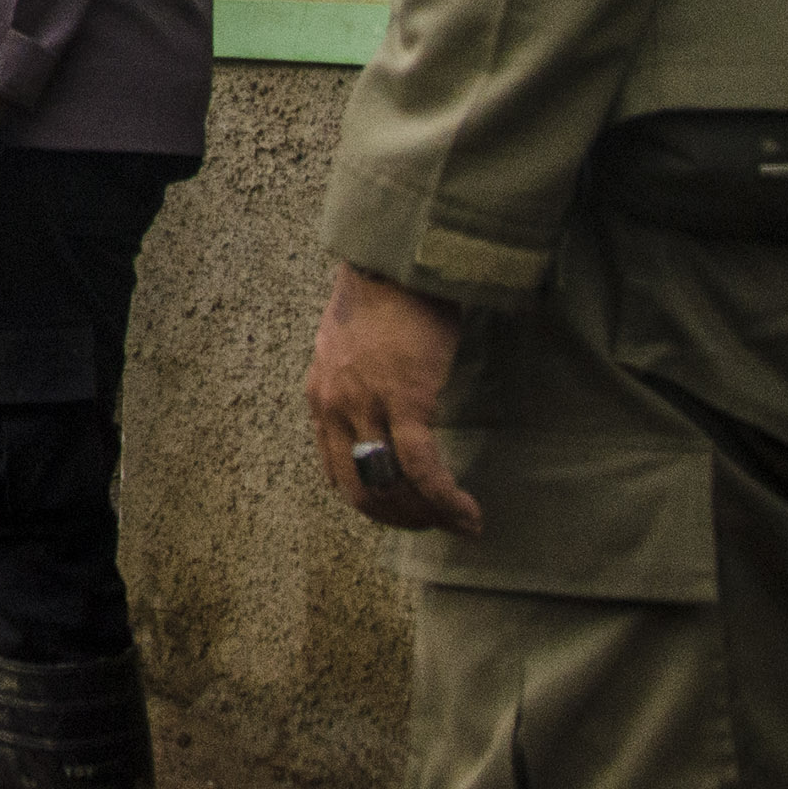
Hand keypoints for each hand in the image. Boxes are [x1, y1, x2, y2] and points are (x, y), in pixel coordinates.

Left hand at [304, 261, 483, 534]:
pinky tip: (467, 511)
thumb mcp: (351, 349)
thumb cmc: (384, 301)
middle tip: (438, 526)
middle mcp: (333, 407)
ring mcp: (365, 404)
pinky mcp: (403, 399)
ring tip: (461, 523)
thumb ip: (355, 386)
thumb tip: (378, 415)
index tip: (408, 513)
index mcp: (319, 398)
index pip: (337, 473)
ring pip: (391, 487)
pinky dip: (444, 498)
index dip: (374, 504)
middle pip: (361, 491)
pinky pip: (420, 467)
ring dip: (427, 516)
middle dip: (402, 520)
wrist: (396, 262)